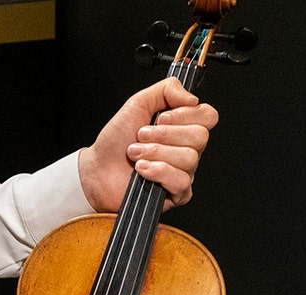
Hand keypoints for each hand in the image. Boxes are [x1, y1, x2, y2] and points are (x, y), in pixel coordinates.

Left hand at [78, 77, 218, 212]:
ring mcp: (184, 172)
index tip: (161, 117)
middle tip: (141, 137)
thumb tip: (192, 97)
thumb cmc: (115, 141)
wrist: (97, 169)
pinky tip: (142, 170)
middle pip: (200, 137)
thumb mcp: (138, 103)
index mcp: (183, 127)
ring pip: (189, 158)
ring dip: (155, 152)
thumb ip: (167, 89)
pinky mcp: (176, 194)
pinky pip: (181, 181)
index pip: (208, 116)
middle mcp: (187, 149)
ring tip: (136, 154)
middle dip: (164, 135)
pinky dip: (157, 172)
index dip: (186, 114)